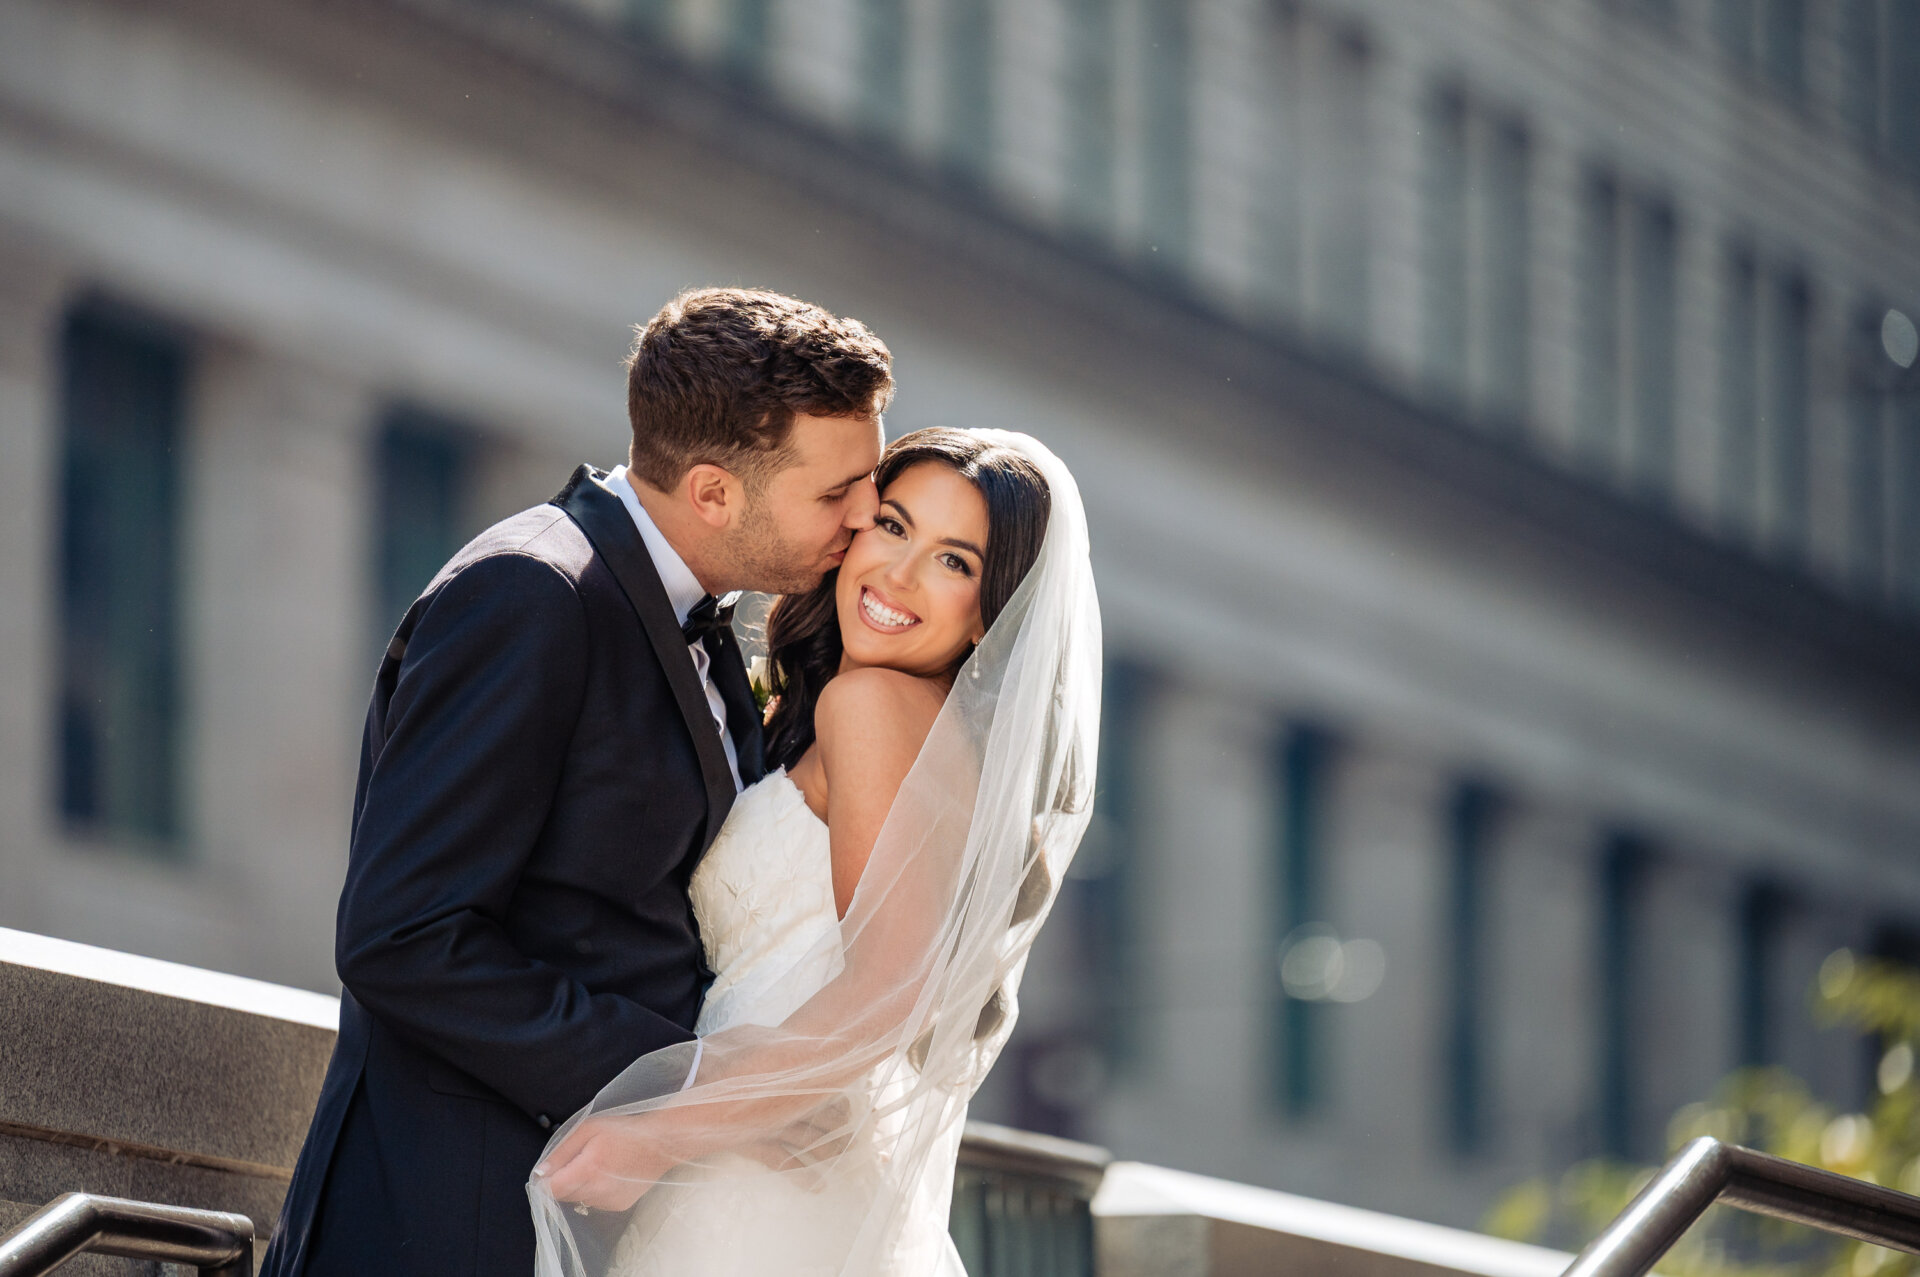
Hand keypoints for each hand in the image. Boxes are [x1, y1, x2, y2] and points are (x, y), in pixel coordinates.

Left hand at [535, 1116, 675, 1211]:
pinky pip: (595, 1202)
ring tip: (597, 1165)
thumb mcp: (588, 1128)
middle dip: (564, 1180)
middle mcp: (597, 1191)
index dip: (547, 1180)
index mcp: (588, 1169)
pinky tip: (609, 1174)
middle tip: (580, 1159)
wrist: (661, 1144)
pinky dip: (595, 1191)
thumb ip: (561, 1150)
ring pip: (579, 1200)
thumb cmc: (624, 1131)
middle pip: (564, 1196)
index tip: (553, 1168)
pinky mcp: (618, 1206)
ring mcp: (609, 1202)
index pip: (552, 1190)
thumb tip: (541, 1172)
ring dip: (580, 1186)